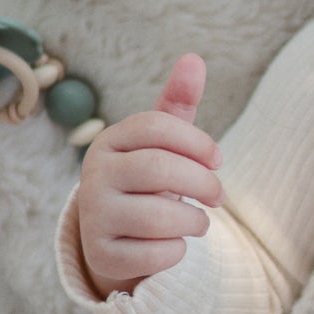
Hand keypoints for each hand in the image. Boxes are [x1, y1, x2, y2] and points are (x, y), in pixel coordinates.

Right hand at [78, 54, 222, 297]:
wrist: (120, 238)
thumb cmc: (149, 182)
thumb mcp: (162, 144)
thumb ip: (177, 104)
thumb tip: (194, 58)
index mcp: (109, 141)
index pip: (155, 125)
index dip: (197, 141)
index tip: (218, 159)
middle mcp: (93, 174)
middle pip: (159, 168)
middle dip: (203, 184)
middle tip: (219, 197)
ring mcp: (94, 216)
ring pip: (158, 217)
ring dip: (195, 222)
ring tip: (199, 223)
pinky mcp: (101, 255)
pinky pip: (154, 254)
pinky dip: (176, 252)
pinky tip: (173, 246)